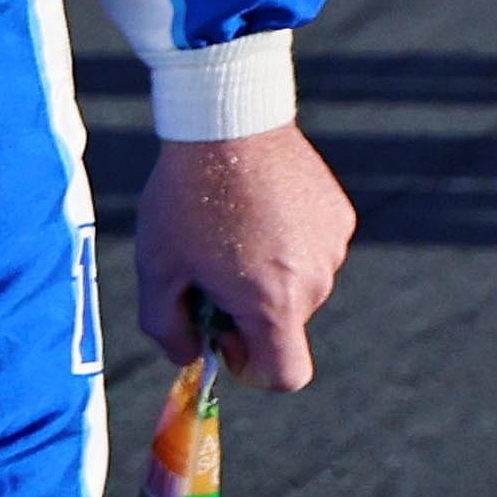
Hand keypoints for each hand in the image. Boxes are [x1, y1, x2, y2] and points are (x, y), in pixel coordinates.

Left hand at [135, 127, 354, 392]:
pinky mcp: (339, 215)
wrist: (227, 121)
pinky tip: (254, 207)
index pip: (287, 376)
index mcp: (273, 303)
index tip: (221, 337)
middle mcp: (315, 280)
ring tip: (229, 228)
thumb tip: (189, 357)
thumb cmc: (185, 198)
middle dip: (247, 312)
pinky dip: (284, 242)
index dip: (251, 368)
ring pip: (298, 286)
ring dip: (266, 274)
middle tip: (207, 267)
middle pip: (285, 326)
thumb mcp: (156, 269)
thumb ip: (167, 327)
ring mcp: (333, 246)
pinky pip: (311, 250)